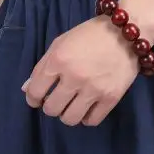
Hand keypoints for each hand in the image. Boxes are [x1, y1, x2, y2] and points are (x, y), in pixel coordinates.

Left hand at [22, 15, 139, 125]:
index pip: (35, 91)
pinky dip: (86, 117)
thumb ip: (43, 66)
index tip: (38, 98)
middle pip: (51, 109)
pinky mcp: (110, 98)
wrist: (126, 32)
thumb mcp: (61, 43)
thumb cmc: (90, 35)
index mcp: (58, 60)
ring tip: (72, 105)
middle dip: (50, 106)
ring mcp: (93, 90)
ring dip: (67, 114)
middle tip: (57, 100)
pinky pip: (91, 121)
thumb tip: (27, 89)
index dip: (33, 98)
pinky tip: (87, 108)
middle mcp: (74, 77)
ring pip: (70, 119)